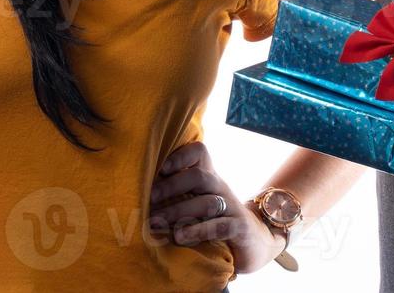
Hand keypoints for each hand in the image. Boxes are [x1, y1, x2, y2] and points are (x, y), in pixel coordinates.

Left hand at [148, 141, 285, 273]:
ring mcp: (232, 208)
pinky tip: (180, 236)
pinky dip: (198, 231)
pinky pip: (220, 226)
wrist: (256, 242)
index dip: (180, 156)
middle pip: (200, 176)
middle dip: (171, 187)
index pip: (199, 153)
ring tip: (155, 223)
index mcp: (209, 178)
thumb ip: (176, 195)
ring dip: (178, 212)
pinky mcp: (239, 228)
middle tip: (149, 199)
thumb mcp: (199, 203)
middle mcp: (220, 188)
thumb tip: (137, 194)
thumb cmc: (216, 221)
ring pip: (207, 203)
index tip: (160, 169)